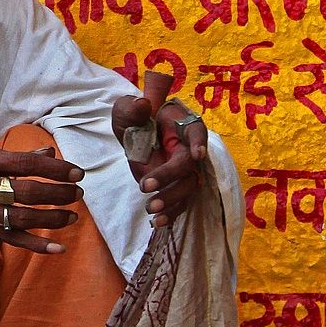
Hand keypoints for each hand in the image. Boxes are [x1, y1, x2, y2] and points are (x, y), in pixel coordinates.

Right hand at [0, 142, 84, 253]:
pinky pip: (8, 239)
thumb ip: (5, 156)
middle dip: (58, 193)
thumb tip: (46, 154)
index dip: (53, 169)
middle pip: (26, 190)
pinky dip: (35, 245)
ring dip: (51, 218)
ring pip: (21, 216)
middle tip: (79, 193)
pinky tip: (56, 249)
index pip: (22, 162)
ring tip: (73, 217)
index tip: (76, 171)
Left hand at [111, 96, 207, 227]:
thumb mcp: (127, 109)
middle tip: (145, 186)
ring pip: (188, 187)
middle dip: (169, 176)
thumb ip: (132, 107)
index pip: (196, 131)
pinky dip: (171, 213)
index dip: (198, 142)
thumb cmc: (136, 118)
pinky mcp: (176, 185)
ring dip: (171, 199)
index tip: (197, 154)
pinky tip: (158, 221)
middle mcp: (188, 148)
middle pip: (188, 165)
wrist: (137, 133)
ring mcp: (184, 169)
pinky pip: (181, 202)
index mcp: (182, 124)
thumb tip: (142, 105)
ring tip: (151, 208)